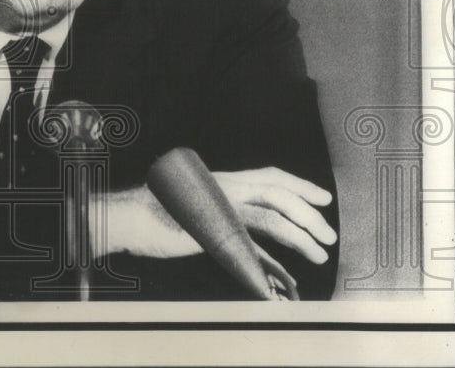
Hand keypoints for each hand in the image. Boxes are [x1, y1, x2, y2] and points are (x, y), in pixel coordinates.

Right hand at [95, 166, 335, 263]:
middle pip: (278, 192)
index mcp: (223, 180)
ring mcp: (220, 206)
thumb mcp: (198, 211)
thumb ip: (226, 219)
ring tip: (318, 251)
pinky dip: (273, 262)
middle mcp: (225, 187)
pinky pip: (253, 244)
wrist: (127, 217)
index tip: (322, 199)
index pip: (270, 176)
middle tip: (327, 232)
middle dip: (309, 212)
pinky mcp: (213, 228)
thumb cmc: (156, 214)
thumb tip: (256, 245)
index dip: (300, 185)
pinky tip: (285, 278)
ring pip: (272, 215)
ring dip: (301, 235)